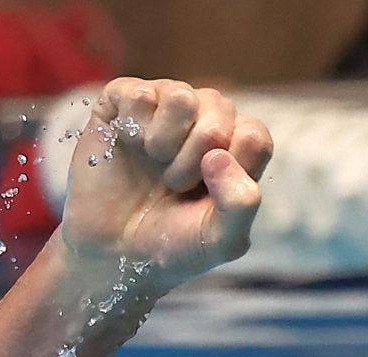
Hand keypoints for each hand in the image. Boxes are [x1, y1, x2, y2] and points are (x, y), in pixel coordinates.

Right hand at [57, 78, 271, 294]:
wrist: (113, 250)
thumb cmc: (173, 242)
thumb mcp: (221, 241)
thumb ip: (240, 206)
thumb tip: (218, 156)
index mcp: (238, 146)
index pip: (254, 136)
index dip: (230, 169)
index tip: (206, 195)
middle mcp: (207, 117)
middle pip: (220, 111)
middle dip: (193, 160)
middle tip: (174, 184)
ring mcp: (167, 104)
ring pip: (181, 97)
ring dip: (164, 141)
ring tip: (154, 162)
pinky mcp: (126, 99)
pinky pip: (139, 95)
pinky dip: (131, 129)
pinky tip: (128, 147)